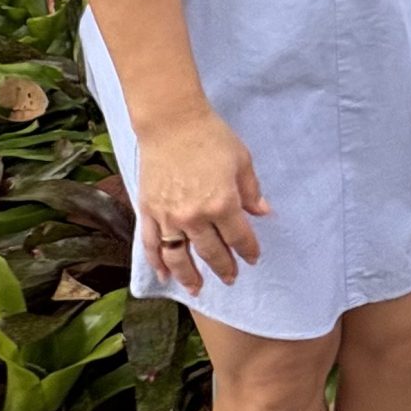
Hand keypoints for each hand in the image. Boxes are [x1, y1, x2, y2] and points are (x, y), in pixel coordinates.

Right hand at [134, 106, 270, 292]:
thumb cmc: (211, 137)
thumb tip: (263, 213)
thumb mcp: (242, 161)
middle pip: (211, 252)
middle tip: (230, 277)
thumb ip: (251, 191)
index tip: (252, 258)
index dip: (248, 250)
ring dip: (189, 276)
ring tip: (197, 288)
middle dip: (224, 267)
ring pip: (179, 257)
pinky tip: (164, 276)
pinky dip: (157, 263)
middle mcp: (195, 216)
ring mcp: (169, 217)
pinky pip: (151, 245)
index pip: (239, 237)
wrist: (171, 122)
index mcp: (223, 204)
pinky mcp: (148, 211)